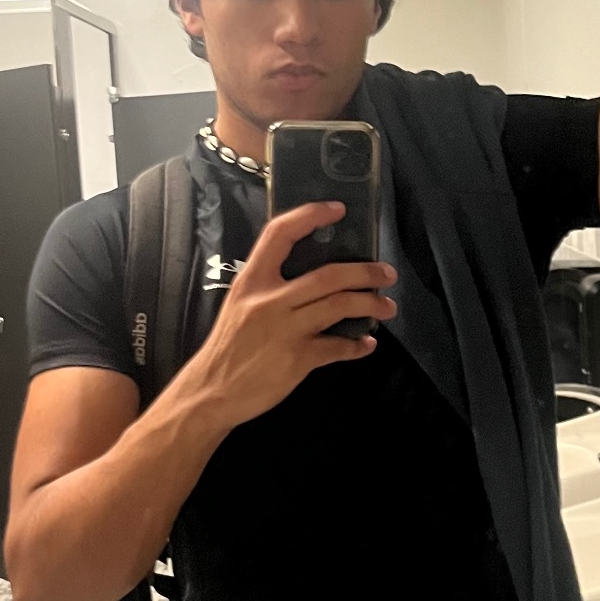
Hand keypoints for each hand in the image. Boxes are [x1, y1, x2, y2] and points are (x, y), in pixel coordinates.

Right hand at [174, 201, 396, 429]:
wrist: (212, 391)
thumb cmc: (228, 347)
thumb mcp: (239, 304)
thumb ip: (269, 287)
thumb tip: (309, 273)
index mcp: (251, 282)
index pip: (280, 234)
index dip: (310, 216)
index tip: (337, 209)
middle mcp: (269, 300)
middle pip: (328, 275)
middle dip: (365, 272)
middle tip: (386, 273)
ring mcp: (285, 330)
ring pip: (339, 306)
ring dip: (370, 304)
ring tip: (387, 306)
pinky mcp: (297, 359)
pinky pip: (338, 347)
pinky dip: (358, 345)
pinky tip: (367, 343)